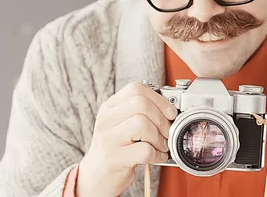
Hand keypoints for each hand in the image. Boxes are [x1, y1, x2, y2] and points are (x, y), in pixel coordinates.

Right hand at [76, 81, 177, 196]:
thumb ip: (140, 112)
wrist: (96, 177)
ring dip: (159, 137)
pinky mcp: (114, 159)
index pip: (136, 89)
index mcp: (110, 107)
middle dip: (162, 119)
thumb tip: (170, 109)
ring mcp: (108, 139)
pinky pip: (144, 150)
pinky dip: (157, 154)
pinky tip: (157, 157)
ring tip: (161, 145)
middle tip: (167, 132)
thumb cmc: (116, 148)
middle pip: (141, 104)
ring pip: (142, 124)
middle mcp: (106, 119)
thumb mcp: (122, 124)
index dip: (159, 99)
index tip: (170, 112)